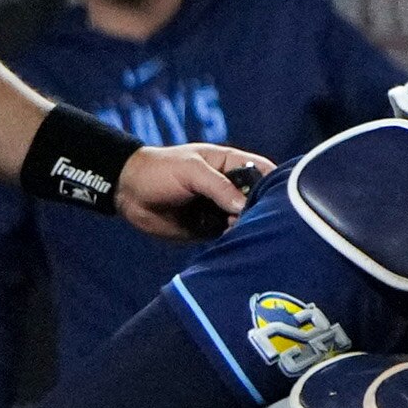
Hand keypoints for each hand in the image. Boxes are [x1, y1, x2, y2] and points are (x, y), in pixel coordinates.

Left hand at [117, 142, 265, 238]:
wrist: (126, 191)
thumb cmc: (159, 170)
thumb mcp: (191, 171)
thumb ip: (219, 187)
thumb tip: (244, 207)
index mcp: (231, 166)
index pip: (263, 173)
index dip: (275, 184)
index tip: (281, 199)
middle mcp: (230, 189)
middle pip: (258, 201)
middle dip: (260, 211)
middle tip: (251, 219)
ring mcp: (220, 209)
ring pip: (244, 221)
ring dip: (245, 227)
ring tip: (236, 230)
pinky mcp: (208, 228)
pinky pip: (226, 236)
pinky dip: (231, 240)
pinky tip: (230, 241)